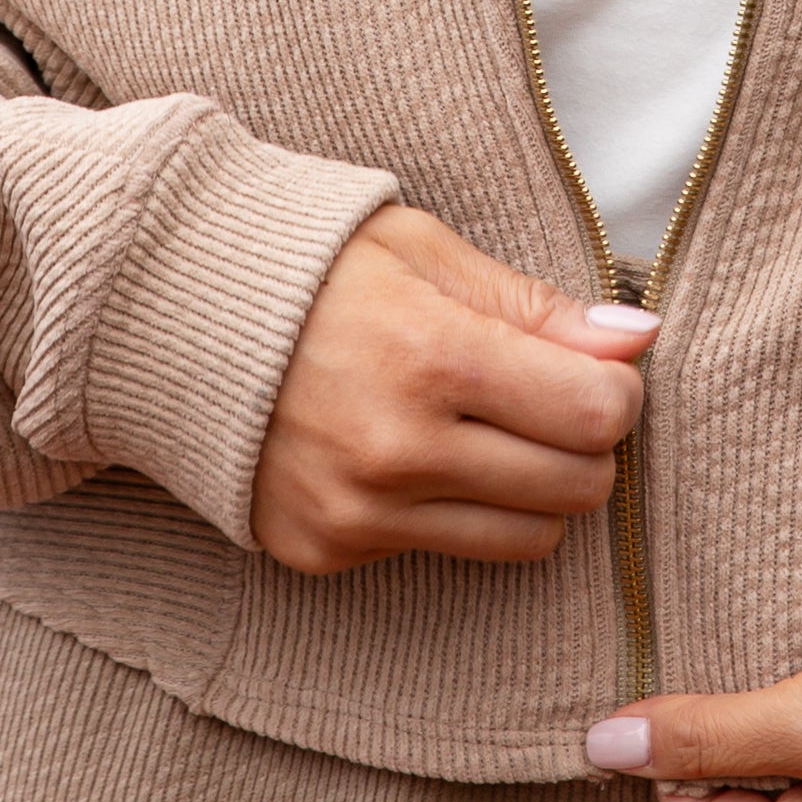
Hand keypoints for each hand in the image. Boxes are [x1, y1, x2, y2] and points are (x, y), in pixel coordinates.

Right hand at [252, 204, 656, 571]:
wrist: (165, 314)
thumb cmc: (311, 265)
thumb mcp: (423, 250)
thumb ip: (533, 305)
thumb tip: (637, 341)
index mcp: (432, 357)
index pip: (595, 415)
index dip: (618, 391)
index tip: (597, 367)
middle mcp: (397, 451)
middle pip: (576, 489)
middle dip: (585, 444)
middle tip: (547, 396)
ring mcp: (358, 513)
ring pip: (525, 540)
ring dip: (532, 489)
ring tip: (486, 427)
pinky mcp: (326, 551)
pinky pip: (443, 551)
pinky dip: (451, 508)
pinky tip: (409, 452)